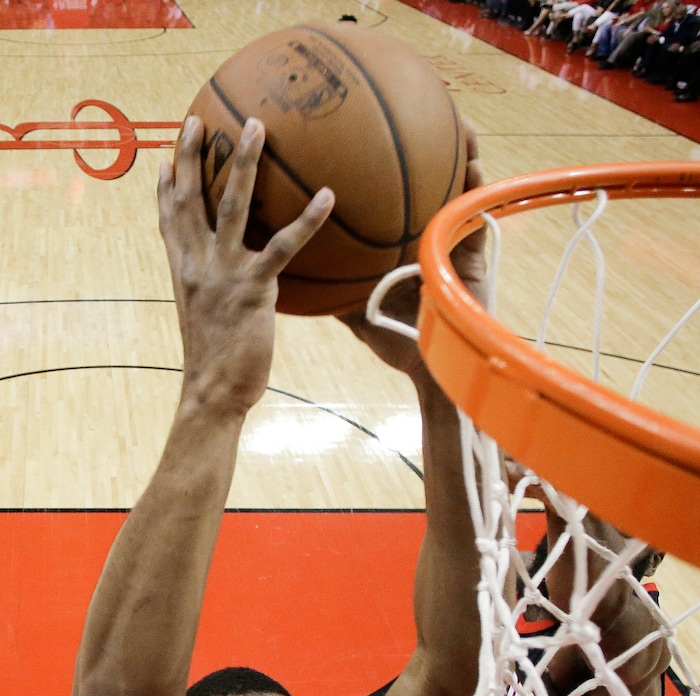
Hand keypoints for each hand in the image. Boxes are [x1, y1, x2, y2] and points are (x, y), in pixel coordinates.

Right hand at [158, 116, 333, 414]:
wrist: (212, 391)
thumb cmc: (215, 362)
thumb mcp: (205, 319)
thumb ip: (213, 293)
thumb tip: (233, 288)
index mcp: (183, 271)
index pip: (169, 220)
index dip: (165, 186)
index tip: (164, 155)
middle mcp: (197, 264)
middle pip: (190, 198)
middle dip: (191, 155)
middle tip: (198, 119)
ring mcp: (223, 272)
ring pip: (231, 204)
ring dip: (243, 161)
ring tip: (256, 126)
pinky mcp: (253, 288)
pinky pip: (284, 246)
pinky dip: (307, 220)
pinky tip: (327, 196)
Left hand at [338, 119, 486, 385]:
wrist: (433, 373)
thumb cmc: (400, 345)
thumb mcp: (358, 312)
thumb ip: (335, 289)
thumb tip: (298, 277)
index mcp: (403, 250)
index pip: (396, 207)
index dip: (388, 177)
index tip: (373, 144)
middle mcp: (428, 240)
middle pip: (427, 189)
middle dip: (425, 153)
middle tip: (413, 111)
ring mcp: (452, 245)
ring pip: (456, 190)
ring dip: (458, 154)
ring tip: (454, 117)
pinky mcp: (471, 255)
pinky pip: (475, 213)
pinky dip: (476, 185)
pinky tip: (473, 160)